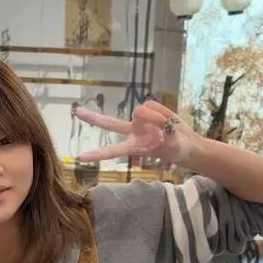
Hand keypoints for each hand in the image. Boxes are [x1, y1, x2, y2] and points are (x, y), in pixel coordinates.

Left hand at [74, 101, 200, 164]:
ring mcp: (139, 121)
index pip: (113, 151)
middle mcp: (132, 133)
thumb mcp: (175, 148)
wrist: (187, 144)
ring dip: (154, 117)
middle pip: (109, 123)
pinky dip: (161, 111)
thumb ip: (169, 137)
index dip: (98, 154)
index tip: (80, 157)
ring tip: (167, 127)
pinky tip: (168, 120)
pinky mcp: (148, 111)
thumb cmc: (178, 150)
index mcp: (134, 147)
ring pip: (139, 111)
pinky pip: (151, 105)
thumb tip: (162, 126)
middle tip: (75, 111)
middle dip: (93, 118)